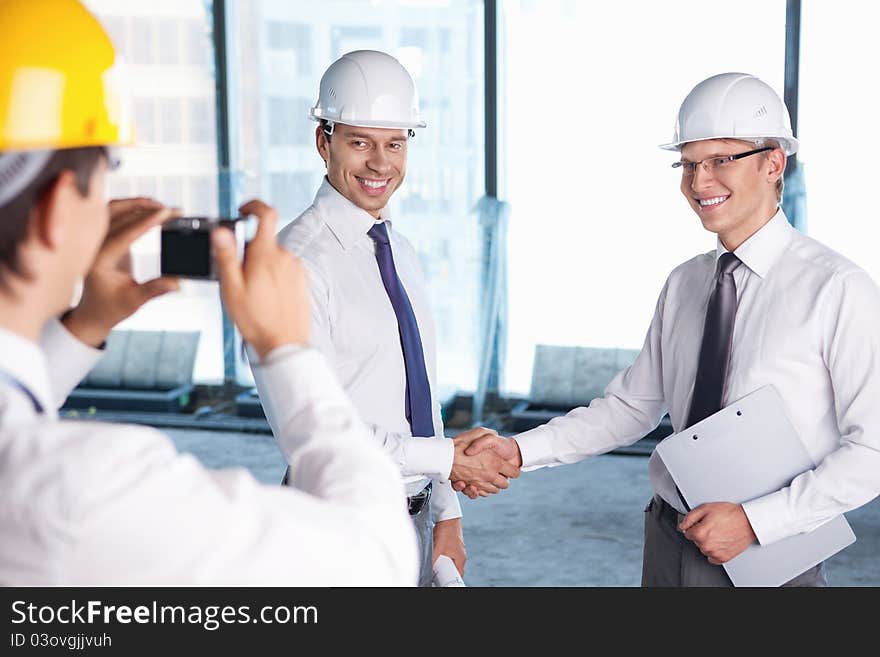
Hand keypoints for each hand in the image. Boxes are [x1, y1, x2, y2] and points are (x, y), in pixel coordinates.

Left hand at [63, 198, 179, 346]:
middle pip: (116, 214)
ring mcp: (96, 240)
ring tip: (160, 205)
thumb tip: (177, 283)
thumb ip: (155, 290)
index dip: (147, 221)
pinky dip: (131, 208)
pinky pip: (114, 215)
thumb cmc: (112, 308)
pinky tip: (148, 208)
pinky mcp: (102, 238)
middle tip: (169, 208)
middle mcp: (94, 246)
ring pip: (112, 209)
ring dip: (136, 203)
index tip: (166, 213)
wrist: (94, 312)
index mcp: (99, 260)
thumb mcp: (134, 301)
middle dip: (144, 207)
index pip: (124, 233)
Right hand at [212, 199, 308, 358]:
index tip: (242, 212)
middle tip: (239, 278)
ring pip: (273, 258)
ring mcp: (296, 269)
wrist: (285, 344)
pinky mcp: (302, 281)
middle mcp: (286, 257)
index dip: (253, 206)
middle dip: (249, 252)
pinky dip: (273, 277)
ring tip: (253, 294)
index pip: (266, 214)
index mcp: (267, 254)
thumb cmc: (256, 320)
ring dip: (261, 267)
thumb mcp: (232, 288)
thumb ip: (227, 256)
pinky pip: (284, 270)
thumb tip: (221, 231)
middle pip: (264, 242)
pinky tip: (267, 298)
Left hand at [433, 518, 465, 576]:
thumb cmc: (447, 530)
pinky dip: (441, 556)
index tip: (443, 580)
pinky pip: (447, 554)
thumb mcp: (438, 547)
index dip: (451, 579)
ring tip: (435, 562)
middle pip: (452, 569)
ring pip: (449, 561)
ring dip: (442, 563)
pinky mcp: (452, 544)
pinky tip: (435, 553)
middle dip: (444, 571)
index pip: (458, 575)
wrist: (448, 516)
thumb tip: (427, 567)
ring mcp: (456, 550)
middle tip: (436, 572)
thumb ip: (433, 558)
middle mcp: (460, 555)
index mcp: (461, 559)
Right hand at [449, 427, 519, 497]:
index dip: (513, 470)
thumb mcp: (480, 431)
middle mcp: (490, 474)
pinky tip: (477, 483)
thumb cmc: (460, 444)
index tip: (509, 468)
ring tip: (487, 478)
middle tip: (498, 473)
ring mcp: (481, 482)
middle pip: (505, 484)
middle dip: (503, 480)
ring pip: (494, 490)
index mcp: (496, 462)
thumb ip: (490, 434)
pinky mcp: (471, 487)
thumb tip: (496, 434)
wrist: (444, 456)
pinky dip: (480, 491)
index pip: (514, 473)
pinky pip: (481, 494)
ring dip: (492, 486)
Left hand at [679, 502, 756, 564]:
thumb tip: (682, 525)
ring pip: (703, 548)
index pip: (687, 532)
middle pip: (695, 541)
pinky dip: (715, 550)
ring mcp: (715, 553)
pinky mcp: (723, 558)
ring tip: (719, 532)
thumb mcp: (706, 508)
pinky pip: (712, 557)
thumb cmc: (730, 514)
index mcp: (700, 533)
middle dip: (701, 533)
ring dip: (708, 542)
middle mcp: (706, 545)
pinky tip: (721, 541)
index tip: (702, 523)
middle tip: (713, 526)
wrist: (749, 521)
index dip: (694, 526)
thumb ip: (690, 517)